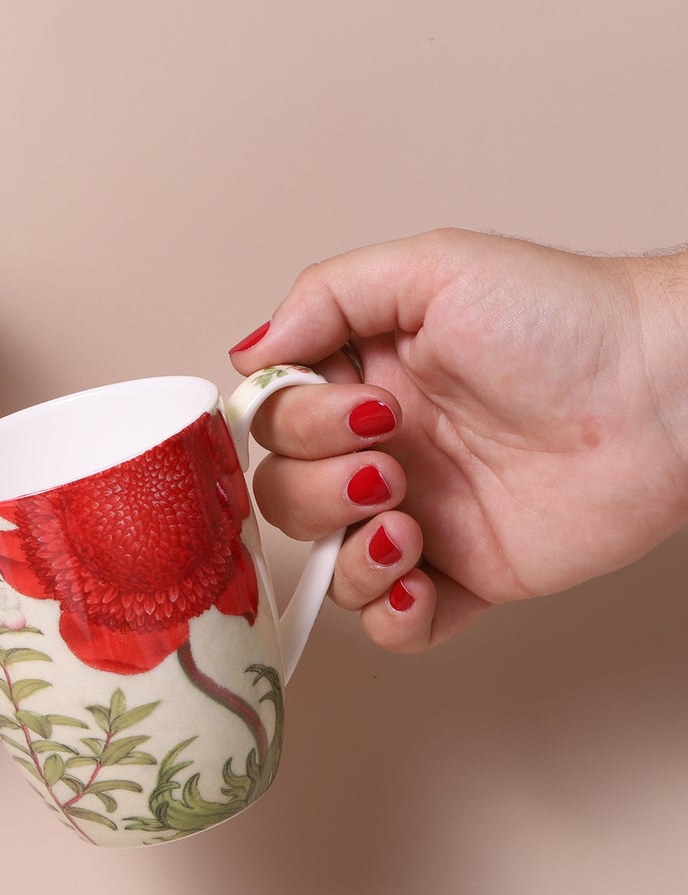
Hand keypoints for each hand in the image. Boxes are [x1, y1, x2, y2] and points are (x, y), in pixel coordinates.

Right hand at [230, 229, 687, 648]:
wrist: (665, 391)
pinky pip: (394, 625)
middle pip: (285, 498)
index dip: (296, 427)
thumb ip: (326, 296)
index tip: (367, 407)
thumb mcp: (435, 268)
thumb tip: (248, 353)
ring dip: (350, 554)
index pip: (274, 424)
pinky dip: (388, 618)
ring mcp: (421, 519)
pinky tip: (415, 586)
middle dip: (322, 489)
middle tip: (395, 462)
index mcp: (363, 383)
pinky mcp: (468, 576)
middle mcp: (383, 453)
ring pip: (326, 565)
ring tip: (411, 527)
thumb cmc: (565, 319)